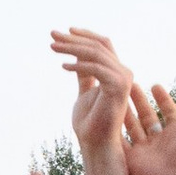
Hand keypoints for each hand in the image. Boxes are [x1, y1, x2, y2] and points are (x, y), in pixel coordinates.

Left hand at [50, 25, 135, 174]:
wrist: (95, 143)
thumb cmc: (90, 122)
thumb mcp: (84, 91)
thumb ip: (84, 74)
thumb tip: (74, 57)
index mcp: (116, 72)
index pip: (103, 44)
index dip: (84, 35)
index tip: (64, 31)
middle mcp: (123, 72)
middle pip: (98, 45)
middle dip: (73, 39)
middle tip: (52, 35)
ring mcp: (123, 79)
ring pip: (96, 53)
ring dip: (72, 48)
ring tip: (53, 47)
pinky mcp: (118, 87)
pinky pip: (96, 69)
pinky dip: (79, 65)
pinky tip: (63, 66)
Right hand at [123, 84, 175, 174]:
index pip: (168, 112)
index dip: (162, 99)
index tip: (154, 85)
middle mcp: (159, 141)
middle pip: (147, 117)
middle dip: (139, 101)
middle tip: (129, 85)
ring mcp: (144, 150)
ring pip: (132, 127)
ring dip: (124, 112)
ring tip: (115, 96)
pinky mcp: (131, 160)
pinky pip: (120, 142)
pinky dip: (114, 131)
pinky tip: (106, 116)